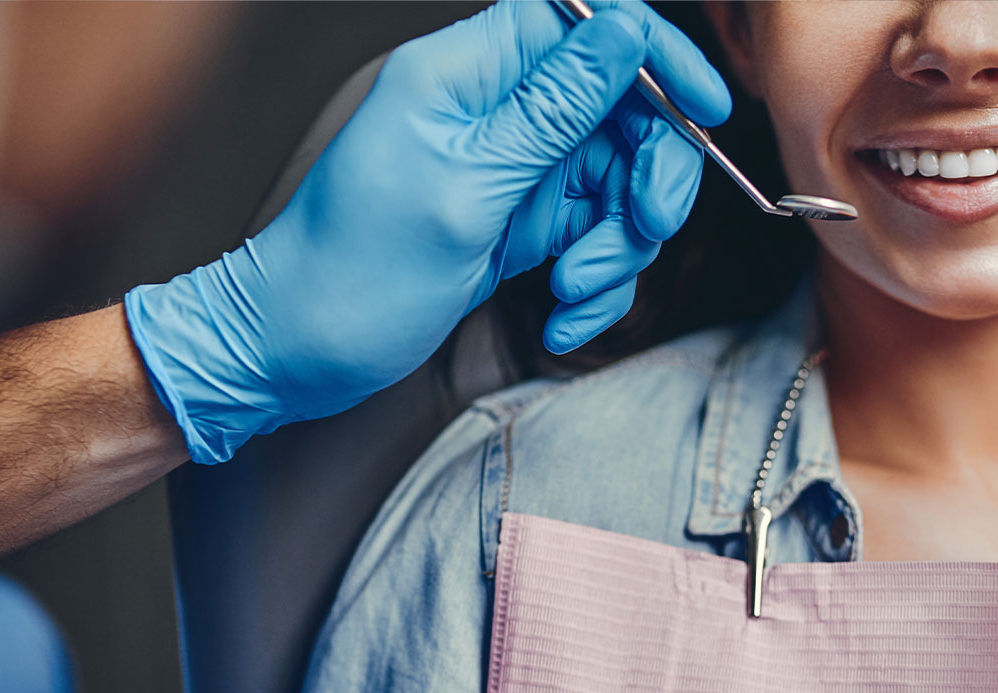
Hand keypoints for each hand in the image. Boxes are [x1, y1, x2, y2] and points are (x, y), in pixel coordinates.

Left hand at [124, 1, 729, 462]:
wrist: (296, 354)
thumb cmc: (352, 272)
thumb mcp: (465, 188)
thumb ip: (553, 108)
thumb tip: (624, 29)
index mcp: (466, 73)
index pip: (585, 21)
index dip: (654, 53)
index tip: (702, 109)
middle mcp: (495, 111)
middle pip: (621, 108)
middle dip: (648, 175)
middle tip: (644, 228)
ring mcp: (511, 167)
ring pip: (616, 181)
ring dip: (617, 246)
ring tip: (573, 291)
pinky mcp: (519, 221)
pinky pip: (592, 235)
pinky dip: (593, 281)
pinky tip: (559, 317)